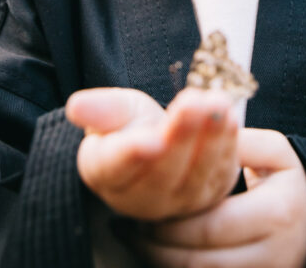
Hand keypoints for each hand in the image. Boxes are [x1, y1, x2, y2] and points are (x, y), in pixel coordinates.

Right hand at [66, 86, 238, 220]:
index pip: (119, 166)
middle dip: (182, 135)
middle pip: (163, 172)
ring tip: (217, 103)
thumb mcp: (115, 110)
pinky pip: (220, 173)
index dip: (134, 154)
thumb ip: (100, 109)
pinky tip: (230, 116)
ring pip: (195, 175)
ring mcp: (178, 203)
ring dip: (210, 138)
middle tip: (194, 102)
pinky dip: (228, 145)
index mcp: (107, 174)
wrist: (159, 141)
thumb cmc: (131, 125)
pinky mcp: (210, 195)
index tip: (151, 139)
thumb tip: (75, 105)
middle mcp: (141, 198)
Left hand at [136, 128, 305, 267]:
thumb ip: (238, 143)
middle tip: (131, 227)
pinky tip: (161, 256)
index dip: (173, 221)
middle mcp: (274, 253)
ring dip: (164, 263)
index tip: (144, 207)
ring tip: (138, 240)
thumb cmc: (290, 180)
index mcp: (277, 213)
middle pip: (202, 260)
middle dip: (160, 246)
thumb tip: (201, 128)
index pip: (212, 224)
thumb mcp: (274, 151)